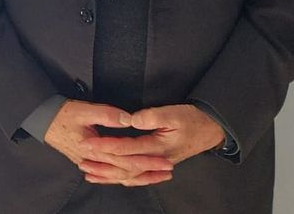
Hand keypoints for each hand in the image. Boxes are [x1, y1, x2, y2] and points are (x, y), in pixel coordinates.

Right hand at [44, 100, 173, 186]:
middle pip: (125, 172)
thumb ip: (108, 115)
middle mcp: (92, 161)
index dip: (148, 161)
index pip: (127, 160)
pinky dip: (120, 178)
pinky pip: (107, 174)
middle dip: (148, 172)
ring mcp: (88, 163)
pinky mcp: (86, 161)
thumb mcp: (84, 110)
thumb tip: (130, 120)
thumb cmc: (61, 114)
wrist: (40, 120)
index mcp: (94, 150)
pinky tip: (128, 179)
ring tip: (156, 177)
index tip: (166, 161)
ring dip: (138, 177)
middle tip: (168, 170)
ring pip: (117, 176)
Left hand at [83, 104, 226, 172]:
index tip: (87, 143)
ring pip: (130, 176)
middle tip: (81, 161)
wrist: (212, 130)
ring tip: (89, 174)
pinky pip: (138, 177)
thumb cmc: (192, 119)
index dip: (105, 146)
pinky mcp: (158, 165)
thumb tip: (130, 119)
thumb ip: (151, 117)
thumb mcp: (173, 113)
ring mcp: (158, 165)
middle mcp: (157, 161)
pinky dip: (123, 179)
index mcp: (158, 147)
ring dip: (109, 175)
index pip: (126, 149)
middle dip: (102, 165)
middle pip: (125, 167)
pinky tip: (112, 179)